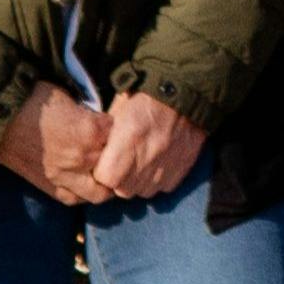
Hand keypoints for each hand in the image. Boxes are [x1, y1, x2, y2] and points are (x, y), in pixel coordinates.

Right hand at [0, 81, 110, 198]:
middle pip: (113, 164)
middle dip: (114, 157)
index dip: (115, 129)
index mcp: (90, 130)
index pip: (118, 134)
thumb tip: (101, 120)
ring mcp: (66, 176)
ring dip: (104, 183)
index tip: (111, 126)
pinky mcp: (50, 186)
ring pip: (99, 192)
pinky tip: (84, 184)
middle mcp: (83, 157)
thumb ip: (89, 114)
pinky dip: (82, 193)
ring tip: (103, 174)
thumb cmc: (33, 101)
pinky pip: (74, 199)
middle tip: (112, 152)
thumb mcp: (69, 98)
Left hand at [75, 92, 205, 206]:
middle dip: (118, 180)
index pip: (105, 178)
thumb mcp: (119, 108)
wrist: (187, 92)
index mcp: (129, 140)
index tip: (103, 163)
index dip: (101, 172)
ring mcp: (166, 167)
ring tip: (139, 163)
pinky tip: (156, 163)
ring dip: (137, 182)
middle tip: (120, 163)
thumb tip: (96, 154)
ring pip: (142, 192)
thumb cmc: (147, 97)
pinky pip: (162, 187)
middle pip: (122, 190)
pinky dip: (156, 180)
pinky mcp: (181, 170)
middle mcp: (147, 158)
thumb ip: (106, 136)